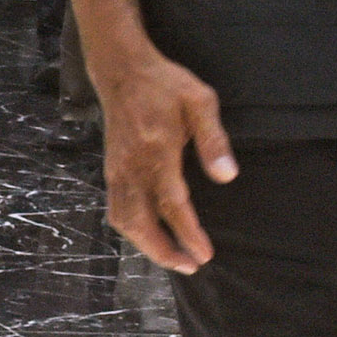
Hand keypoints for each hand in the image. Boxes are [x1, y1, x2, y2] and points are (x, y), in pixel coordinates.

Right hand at [94, 34, 234, 273]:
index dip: (188, 233)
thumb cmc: (165, 83)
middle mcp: (132, 166)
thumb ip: (213, 140)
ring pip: (124, 220)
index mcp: (157, 150)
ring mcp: (117, 170)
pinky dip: (132, 230)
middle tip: (190, 266)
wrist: (120, 70)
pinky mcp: (110, 170)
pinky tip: (149, 235)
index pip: (172, 203)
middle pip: (141, 222)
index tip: (204, 255)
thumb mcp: (200, 101)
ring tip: (172, 257)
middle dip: (164, 251)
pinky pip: (116, 209)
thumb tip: (226, 176)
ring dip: (146, 245)